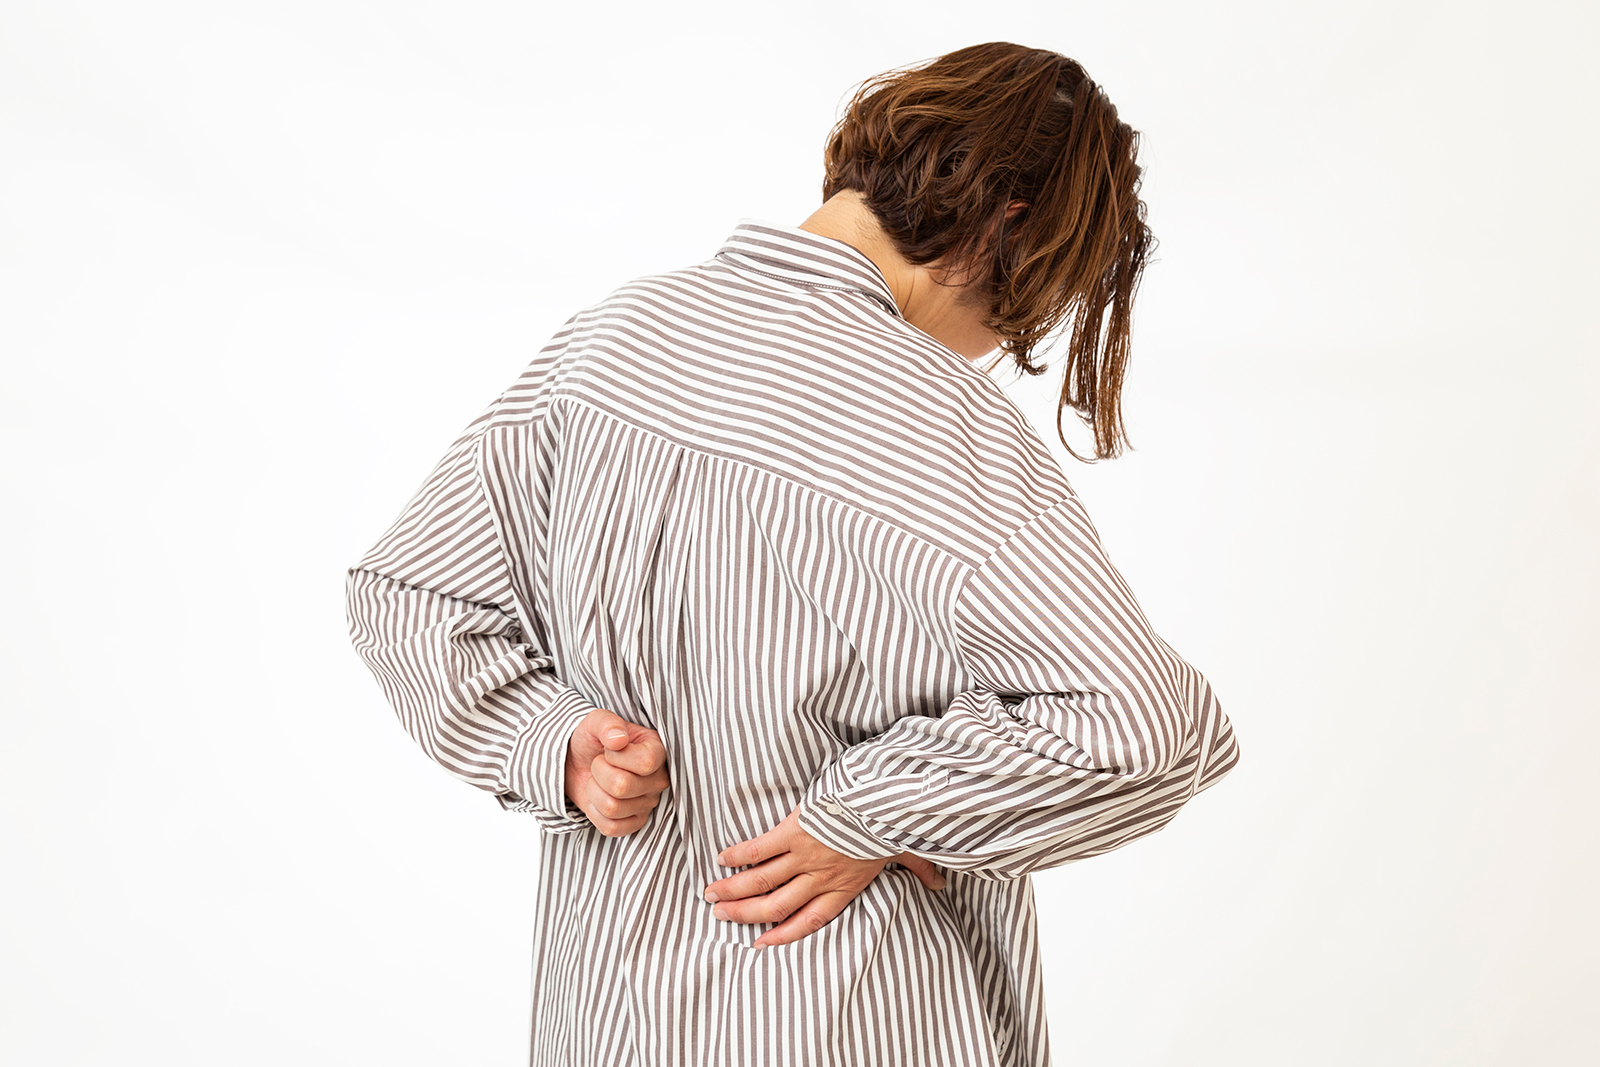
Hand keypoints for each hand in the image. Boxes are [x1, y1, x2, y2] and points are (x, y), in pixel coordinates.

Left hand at [564, 708, 668, 835]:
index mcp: (657, 751)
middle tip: (598, 764)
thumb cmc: (592, 740)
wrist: (578, 761)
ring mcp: (648, 803)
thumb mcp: (595, 722)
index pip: (645, 762)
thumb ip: (607, 724)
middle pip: (623, 786)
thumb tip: (618, 740)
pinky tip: (597, 799)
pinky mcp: (635, 822)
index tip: (608, 749)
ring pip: (613, 808)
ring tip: (597, 780)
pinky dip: (594, 813)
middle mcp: (659, 779)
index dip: (616, 757)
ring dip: (593, 792)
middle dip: (598, 772)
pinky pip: (611, 828)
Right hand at [703, 806, 945, 947]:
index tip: (759, 945)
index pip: (809, 920)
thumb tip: (942, 886)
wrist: (885, 798)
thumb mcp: (910, 852)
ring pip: (761, 882)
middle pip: (775, 906)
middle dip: (745, 914)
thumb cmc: (895, 825)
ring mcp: (804, 855)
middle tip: (721, 916)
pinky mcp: (793, 830)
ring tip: (712, 895)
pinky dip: (739, 856)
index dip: (783, 936)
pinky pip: (759, 849)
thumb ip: (920, 872)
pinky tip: (722, 859)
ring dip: (734, 890)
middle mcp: (820, 877)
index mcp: (845, 887)